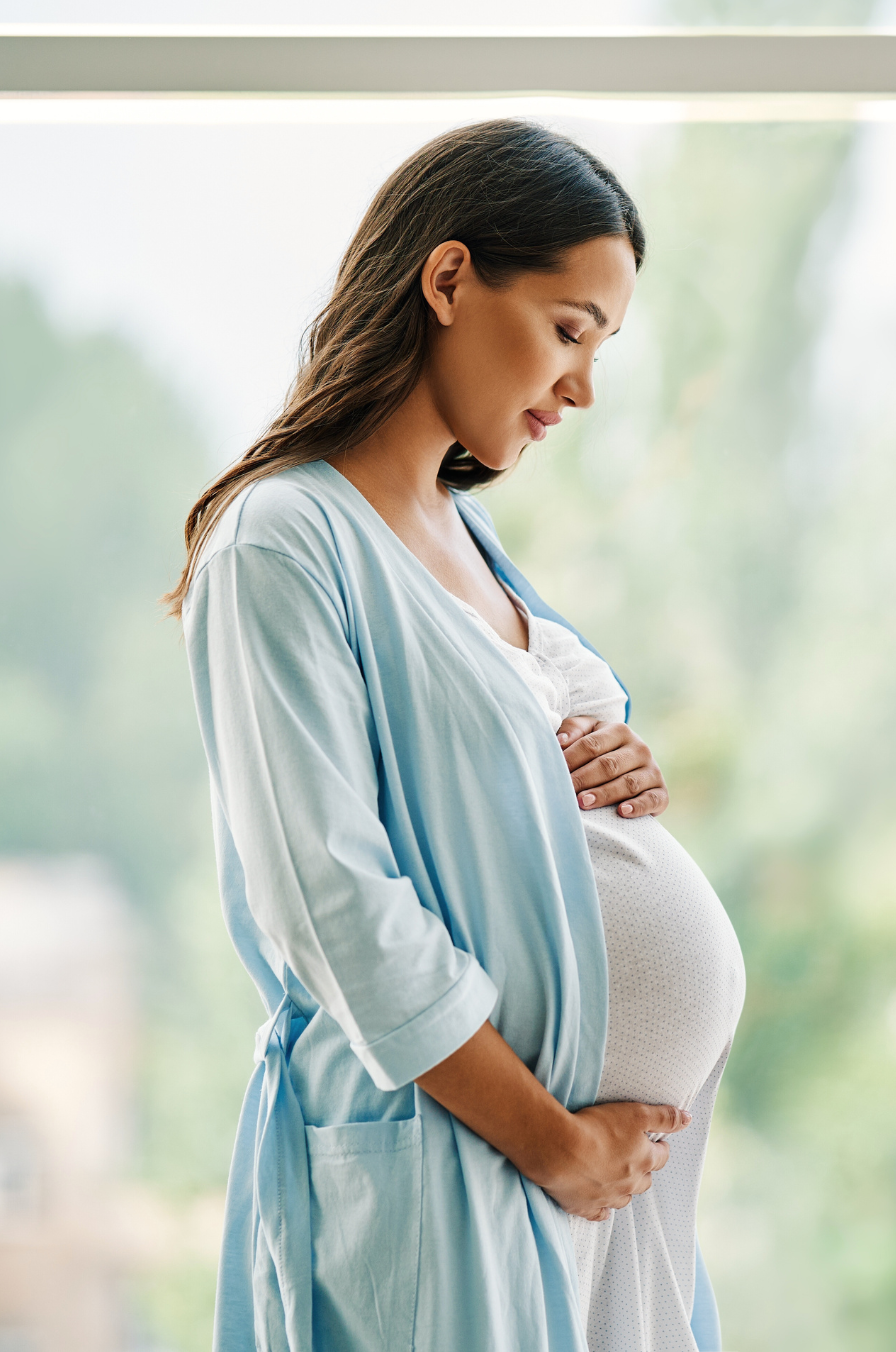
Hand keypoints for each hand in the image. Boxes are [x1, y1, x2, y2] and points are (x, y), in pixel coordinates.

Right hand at [543, 1101, 690, 1221]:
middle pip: (645, 1181)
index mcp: (643, 1161)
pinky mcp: (585, 1206)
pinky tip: (601, 1205)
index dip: (660, 1148)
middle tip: (636, 1158)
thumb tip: (688, 1118)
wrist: (559, 1149)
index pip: (661, 1157)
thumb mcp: (635, 1113)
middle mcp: (630, 1184)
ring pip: (624, 1198)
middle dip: (644, 1170)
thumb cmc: (597, 1127)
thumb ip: (664, 1117)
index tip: (657, 1143)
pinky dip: (603, 1209)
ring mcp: (608, 1198)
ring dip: (625, 1188)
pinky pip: (599, 1214)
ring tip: (619, 1178)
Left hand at [556, 718, 668, 818]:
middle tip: (565, 791)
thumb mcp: (587, 732)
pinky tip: (622, 812)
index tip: (554, 771)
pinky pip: (652, 799)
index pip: (591, 745)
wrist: (631, 765)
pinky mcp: (661, 792)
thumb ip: (573, 730)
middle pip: (608, 765)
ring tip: (584, 803)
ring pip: (627, 783)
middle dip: (584, 779)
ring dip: (604, 794)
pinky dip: (638, 806)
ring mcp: (652, 770)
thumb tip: (560, 742)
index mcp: (619, 730)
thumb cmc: (600, 748)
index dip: (571, 759)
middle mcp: (639, 748)